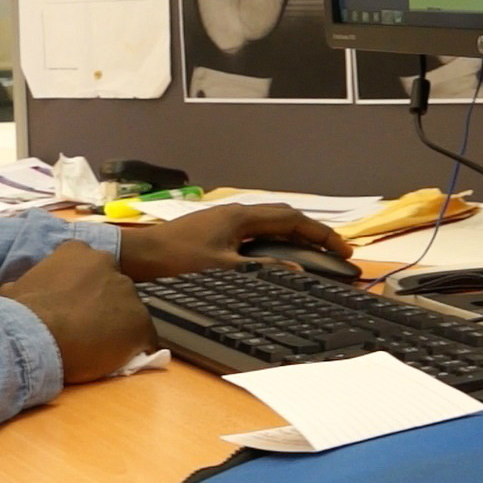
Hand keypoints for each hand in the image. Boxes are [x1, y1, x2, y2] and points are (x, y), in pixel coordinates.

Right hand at [0, 240, 153, 383]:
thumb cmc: (20, 313)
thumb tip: (15, 293)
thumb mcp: (13, 291)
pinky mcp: (141, 322)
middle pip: (111, 286)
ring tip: (98, 345)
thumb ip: (25, 286)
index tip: (72, 304)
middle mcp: (107, 263)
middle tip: (85, 325)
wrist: (34, 338)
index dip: (81, 288)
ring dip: (117, 324)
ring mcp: (127, 291)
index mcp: (76, 251)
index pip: (87, 267)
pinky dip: (132, 347)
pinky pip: (142, 337)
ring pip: (127, 310)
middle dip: (102, 303)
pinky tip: (114, 358)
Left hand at [115, 204, 352, 280]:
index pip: (292, 220)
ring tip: (313, 254)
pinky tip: (276, 255)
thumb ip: (262, 268)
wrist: (139, 256)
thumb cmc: (176, 261)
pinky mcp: (215, 229)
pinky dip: (274, 240)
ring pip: (269, 222)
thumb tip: (297, 269)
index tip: (343, 250)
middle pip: (284, 217)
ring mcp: (224, 219)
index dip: (321, 234)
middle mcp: (235, 212)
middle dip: (313, 233)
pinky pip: (255, 230)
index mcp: (241, 217)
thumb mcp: (223, 268)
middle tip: (335, 252)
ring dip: (293, 235)